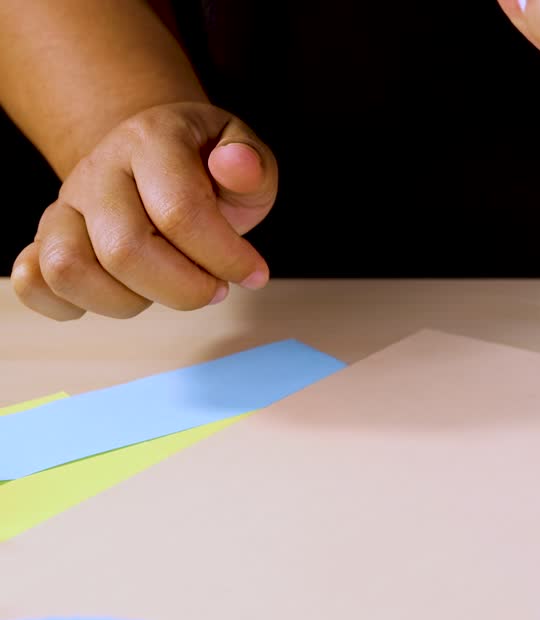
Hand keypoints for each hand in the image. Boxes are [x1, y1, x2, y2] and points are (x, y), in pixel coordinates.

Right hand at [11, 102, 277, 320]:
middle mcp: (97, 171)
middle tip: (216, 288)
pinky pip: (32, 282)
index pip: (180, 211)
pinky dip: (70, 304)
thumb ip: (251, 164)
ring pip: (69, 270)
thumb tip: (236, 165)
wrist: (153, 154)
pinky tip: (121, 294)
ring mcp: (64, 205)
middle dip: (184, 288)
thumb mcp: (244, 155)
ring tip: (169, 289)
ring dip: (129, 301)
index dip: (225, 257)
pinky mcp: (45, 237)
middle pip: (124, 250)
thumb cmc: (204, 165)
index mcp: (151, 141)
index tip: (253, 274)